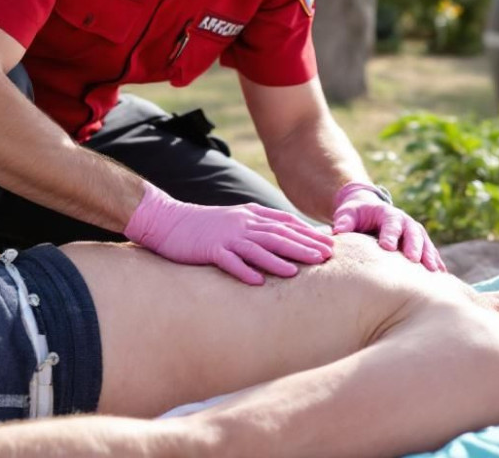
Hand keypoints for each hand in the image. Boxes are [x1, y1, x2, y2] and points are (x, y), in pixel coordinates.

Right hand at [123, 182, 334, 284]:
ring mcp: (225, 236)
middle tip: (326, 257)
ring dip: (278, 260)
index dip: (308, 233)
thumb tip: (284, 237)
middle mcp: (241, 224)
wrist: (168, 221)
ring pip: (256, 248)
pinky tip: (257, 281)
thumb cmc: (204, 224)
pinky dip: (243, 271)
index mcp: (249, 215)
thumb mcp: (235, 219)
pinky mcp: (209, 249)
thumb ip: (258, 225)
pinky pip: (228, 261)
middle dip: (303, 246)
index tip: (330, 244)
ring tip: (297, 272)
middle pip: (277, 235)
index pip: (285, 223)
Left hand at [331, 182, 445, 270]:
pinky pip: (430, 253)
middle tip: (414, 260)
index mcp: (388, 214)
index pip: (390, 223)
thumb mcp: (348, 213)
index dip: (390, 234)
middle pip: (413, 233)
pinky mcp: (419, 244)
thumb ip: (344, 221)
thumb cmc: (356, 213)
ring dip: (430, 256)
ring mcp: (414, 233)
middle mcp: (405, 222)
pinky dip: (436, 263)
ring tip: (434, 272)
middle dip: (414, 246)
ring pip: (425, 244)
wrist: (368, 209)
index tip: (388, 247)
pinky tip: (442, 277)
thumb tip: (338, 231)